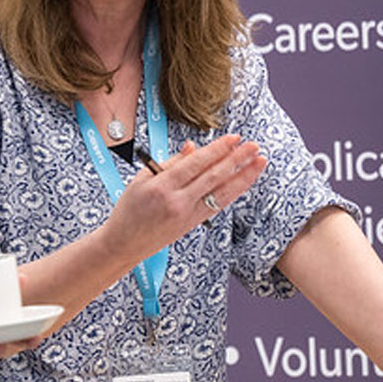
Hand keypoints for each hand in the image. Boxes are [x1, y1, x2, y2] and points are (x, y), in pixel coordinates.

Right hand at [107, 135, 266, 256]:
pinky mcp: (193, 224)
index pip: (196, 163)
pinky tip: (245, 181)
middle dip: (236, 159)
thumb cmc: (129, 209)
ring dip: (243, 176)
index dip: (217, 149)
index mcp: (161, 186)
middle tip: (253, 146)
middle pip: (213, 177)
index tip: (234, 138)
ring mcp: (187, 215)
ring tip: (259, 162)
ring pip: (221, 192)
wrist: (124, 243)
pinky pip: (217, 205)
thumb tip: (193, 148)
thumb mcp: (141, 179)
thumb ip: (170, 162)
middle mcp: (177, 201)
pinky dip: (233, 192)